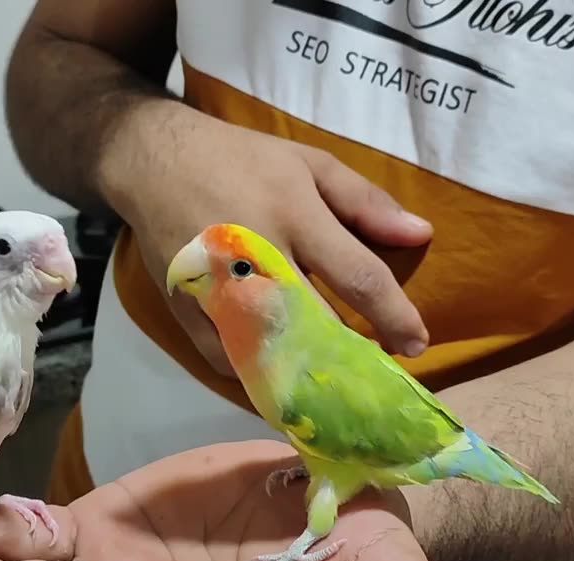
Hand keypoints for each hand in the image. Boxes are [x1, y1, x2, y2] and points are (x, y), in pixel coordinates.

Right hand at [102, 108, 432, 375]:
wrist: (152, 163)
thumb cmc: (241, 161)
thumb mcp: (308, 163)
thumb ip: (366, 202)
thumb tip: (421, 235)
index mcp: (293, 214)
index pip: (358, 276)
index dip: (395, 316)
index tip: (417, 344)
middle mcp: (256, 257)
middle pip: (320, 327)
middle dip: (357, 359)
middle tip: (380, 378)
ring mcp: (218, 291)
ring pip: (276, 355)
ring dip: (314, 377)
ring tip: (340, 387)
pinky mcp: (189, 314)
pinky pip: (234, 364)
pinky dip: (265, 376)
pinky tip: (288, 377)